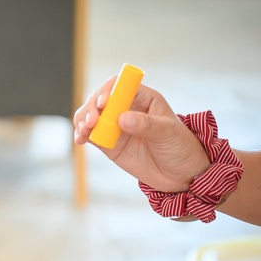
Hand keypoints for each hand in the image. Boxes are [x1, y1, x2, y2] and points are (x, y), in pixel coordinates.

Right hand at [73, 78, 210, 192]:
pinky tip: (80, 139)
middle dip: (91, 108)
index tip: (103, 104)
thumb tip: (122, 118)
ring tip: (83, 132)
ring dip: (82, 120)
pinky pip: (90, 134)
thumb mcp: (168, 133)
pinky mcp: (108, 142)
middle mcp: (126, 108)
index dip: (108, 91)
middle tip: (90, 123)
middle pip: (100, 98)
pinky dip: (81, 134)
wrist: (180, 174)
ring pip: (91, 115)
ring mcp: (115, 125)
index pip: (120, 86)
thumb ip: (146, 124)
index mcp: (143, 98)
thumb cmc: (180, 147)